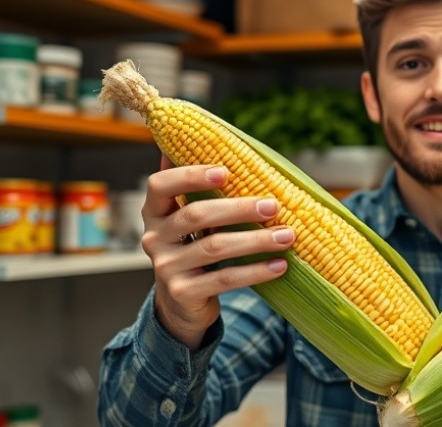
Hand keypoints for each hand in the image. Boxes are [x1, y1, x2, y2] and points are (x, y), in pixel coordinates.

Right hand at [142, 155, 292, 349]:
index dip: (190, 175)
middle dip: (238, 208)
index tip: (225, 171)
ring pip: (214, 248)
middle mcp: (153, 238)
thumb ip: (198, 188)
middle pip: (195, 215)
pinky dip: (256, 271)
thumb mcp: (193, 221)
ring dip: (256, 240)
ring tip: (287, 236)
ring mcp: (166, 267)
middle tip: (273, 206)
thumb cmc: (196, 249)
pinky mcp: (183, 293)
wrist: (183, 304)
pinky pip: (224, 279)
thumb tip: (210, 136)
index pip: (160, 186)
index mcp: (155, 213)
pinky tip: (280, 265)